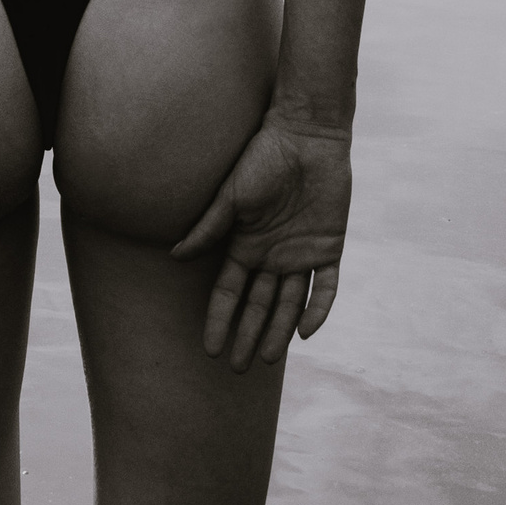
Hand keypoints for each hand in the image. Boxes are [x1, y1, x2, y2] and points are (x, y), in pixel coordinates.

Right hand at [171, 113, 350, 369]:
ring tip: (265, 359)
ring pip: (289, 304)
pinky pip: (325, 287)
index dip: (219, 320)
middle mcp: (272, 256)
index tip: (209, 349)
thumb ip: (210, 228)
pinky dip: (318, 310)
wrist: (306, 136)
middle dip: (246, 335)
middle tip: (237, 369)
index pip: (229, 292)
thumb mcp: (232, 196)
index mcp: (246, 244)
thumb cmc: (263, 158)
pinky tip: (307, 334)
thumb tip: (176, 256)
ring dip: (278, 332)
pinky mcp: (329, 248)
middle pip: (257, 305)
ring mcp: (301, 254)